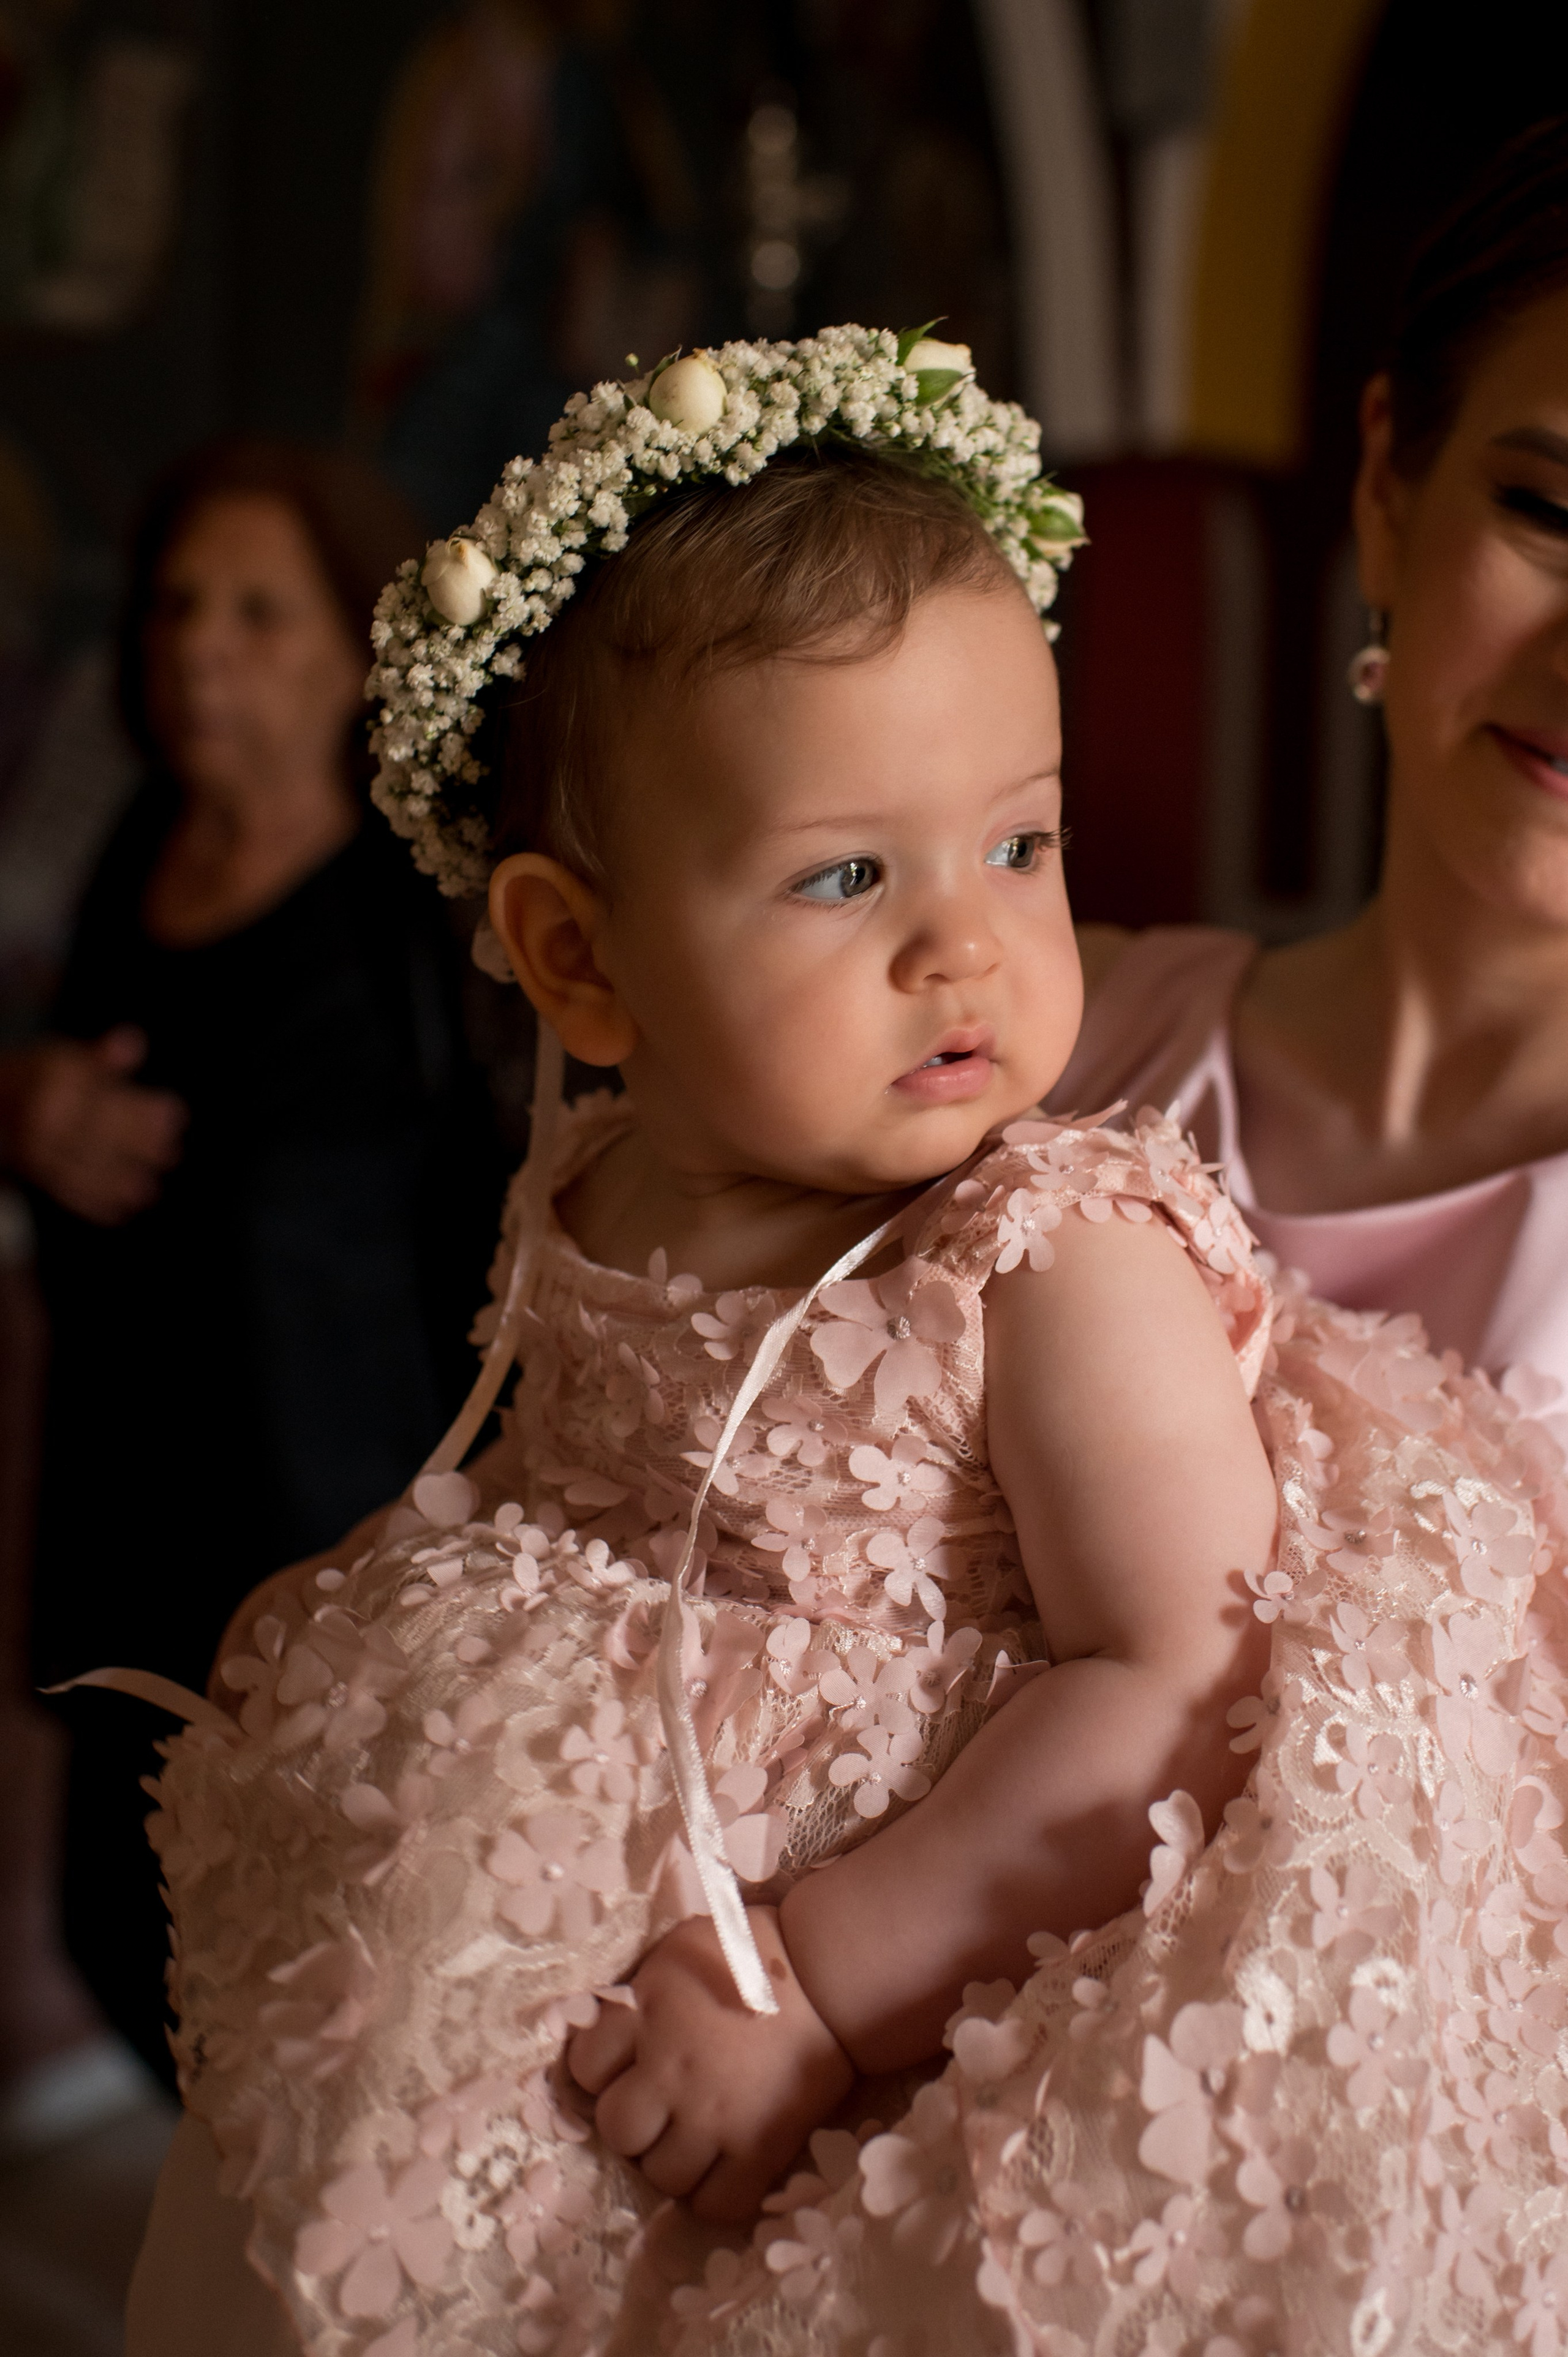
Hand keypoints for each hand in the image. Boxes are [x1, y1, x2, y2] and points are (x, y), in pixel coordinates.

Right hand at [0, 1029, 185, 1222]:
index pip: (106, 1099)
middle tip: (172, 1153)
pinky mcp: (32, 1176)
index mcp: (53, 1084)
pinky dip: (94, 1204)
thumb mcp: (66, 1058)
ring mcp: (33, 1152)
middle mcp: (40, 1120)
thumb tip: (133, 1041)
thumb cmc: (40, 1077)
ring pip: (83, 1170)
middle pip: (99, 1137)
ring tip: (151, 1191)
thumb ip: (101, 1057)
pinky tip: (122, 1211)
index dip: (144, 1110)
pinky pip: (65, 1192)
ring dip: (120, 1183)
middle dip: (140, 1148)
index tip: (176, 1114)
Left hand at [567, 1906, 853, 2221]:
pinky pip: (718, 2205)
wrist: (829, 1974)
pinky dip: (715, 2196)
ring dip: (673, 2161)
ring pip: (661, 2176)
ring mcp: (716, 2113)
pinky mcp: (761, 2146)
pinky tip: (725, 2168)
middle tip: (661, 2108)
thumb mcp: (676, 1953)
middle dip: (634, 2123)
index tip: (627, 2066)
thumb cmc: (752, 1954)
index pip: (583, 2068)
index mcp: (648, 2011)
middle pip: (617, 2130)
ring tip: (696, 2138)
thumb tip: (611, 2032)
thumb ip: (640, 1995)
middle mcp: (672, 2067)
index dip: (600, 2071)